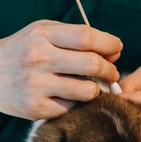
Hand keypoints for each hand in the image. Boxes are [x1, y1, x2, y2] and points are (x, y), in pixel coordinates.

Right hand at [0, 20, 121, 118]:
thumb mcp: (43, 32)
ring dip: (97, 89)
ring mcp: (36, 85)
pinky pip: (72, 108)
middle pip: (92, 64)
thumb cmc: (24, 50)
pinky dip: (77, 103)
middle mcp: (38, 58)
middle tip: (111, 72)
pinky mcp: (35, 108)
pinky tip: (70, 96)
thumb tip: (114, 52)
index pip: (87, 37)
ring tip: (91, 85)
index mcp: (42, 35)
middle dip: (110, 69)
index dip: (110, 44)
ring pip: (88, 91)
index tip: (116, 49)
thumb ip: (77, 37)